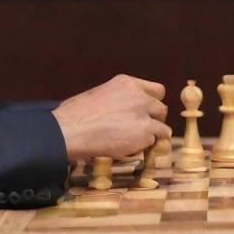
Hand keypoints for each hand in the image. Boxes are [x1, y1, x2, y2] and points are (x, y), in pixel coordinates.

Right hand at [53, 74, 169, 159]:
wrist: (71, 129)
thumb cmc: (75, 113)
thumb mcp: (100, 94)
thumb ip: (118, 99)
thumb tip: (121, 111)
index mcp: (127, 83)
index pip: (156, 90)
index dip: (152, 102)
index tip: (147, 111)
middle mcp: (139, 96)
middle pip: (161, 108)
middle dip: (154, 120)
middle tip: (144, 129)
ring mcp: (143, 115)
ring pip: (162, 127)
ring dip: (153, 135)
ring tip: (139, 143)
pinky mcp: (144, 133)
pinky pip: (153, 141)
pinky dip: (145, 147)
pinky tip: (131, 150)